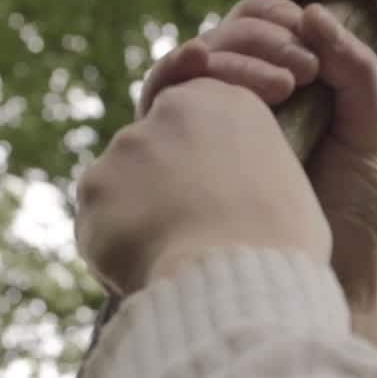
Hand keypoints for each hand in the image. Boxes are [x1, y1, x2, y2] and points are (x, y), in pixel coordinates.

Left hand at [76, 76, 330, 295]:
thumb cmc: (278, 243)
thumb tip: (226, 195)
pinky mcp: (93, 185)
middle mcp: (170, 110)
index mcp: (225, 100)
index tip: (206, 195)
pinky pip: (98, 219)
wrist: (236, 276)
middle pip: (155, 149)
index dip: (195, 161)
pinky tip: (145, 266)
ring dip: (137, 216)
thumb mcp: (283, 184)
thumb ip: (244, 171)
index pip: (193, 119)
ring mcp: (126, 145)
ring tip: (172, 257)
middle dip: (161, 187)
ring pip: (122, 185)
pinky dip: (114, 245)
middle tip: (188, 232)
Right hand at [139, 0, 376, 357]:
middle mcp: (233, 105)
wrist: (327, 282)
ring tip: (280, 84)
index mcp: (278, 92)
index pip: (255, 27)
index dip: (271, 15)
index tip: (302, 30)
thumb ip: (355, 70)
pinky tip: (199, 68)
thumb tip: (312, 11)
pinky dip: (175, 72)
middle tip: (300, 72)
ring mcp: (200, 129)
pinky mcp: (173, 155)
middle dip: (256, 38)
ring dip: (229, 56)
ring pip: (190, 63)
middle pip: (221, 38)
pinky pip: (160, 97)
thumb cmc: (351, 217)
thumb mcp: (369, 134)